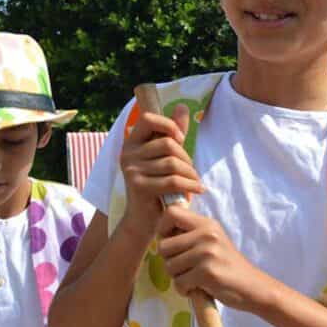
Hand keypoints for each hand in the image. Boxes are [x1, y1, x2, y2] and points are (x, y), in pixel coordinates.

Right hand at [120, 104, 202, 233]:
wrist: (145, 220)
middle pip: (168, 144)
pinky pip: (172, 180)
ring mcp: (131, 170)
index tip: (180, 139)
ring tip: (194, 183)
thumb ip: (173, 132)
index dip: (168, 125)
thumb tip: (181, 106)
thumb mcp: (166, 157)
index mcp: (132, 142)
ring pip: (173, 163)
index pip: (148, 118)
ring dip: (191, 174)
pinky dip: (190, 185)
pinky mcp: (139, 187)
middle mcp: (127, 153)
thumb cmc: (159, 186)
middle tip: (192, 171)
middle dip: (187, 158)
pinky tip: (199, 190)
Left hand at [156, 205, 269, 309]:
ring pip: (169, 266)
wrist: (253, 287)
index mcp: (207, 224)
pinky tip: (198, 288)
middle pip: (163, 246)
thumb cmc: (228, 266)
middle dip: (170, 261)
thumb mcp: (213, 241)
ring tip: (195, 278)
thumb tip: (162, 233)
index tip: (173, 242)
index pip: (171, 213)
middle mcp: (207, 235)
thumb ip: (191, 234)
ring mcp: (207, 253)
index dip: (163, 228)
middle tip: (186, 268)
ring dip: (178, 277)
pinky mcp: (206, 273)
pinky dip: (185, 290)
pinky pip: (178, 282)